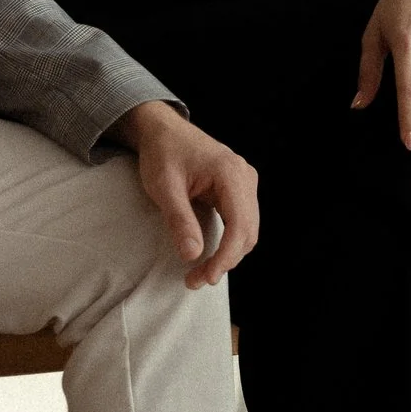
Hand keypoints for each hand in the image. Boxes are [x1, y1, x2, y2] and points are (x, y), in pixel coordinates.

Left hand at [116, 99, 258, 286]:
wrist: (163, 131)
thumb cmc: (162, 153)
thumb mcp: (164, 187)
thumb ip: (179, 220)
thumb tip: (192, 255)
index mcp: (230, 173)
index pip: (239, 224)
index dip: (226, 256)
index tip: (206, 277)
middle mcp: (245, 177)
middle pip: (248, 232)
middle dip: (225, 260)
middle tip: (196, 280)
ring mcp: (245, 183)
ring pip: (247, 231)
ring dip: (228, 255)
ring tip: (200, 273)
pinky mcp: (239, 190)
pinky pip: (241, 223)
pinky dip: (228, 243)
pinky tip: (210, 255)